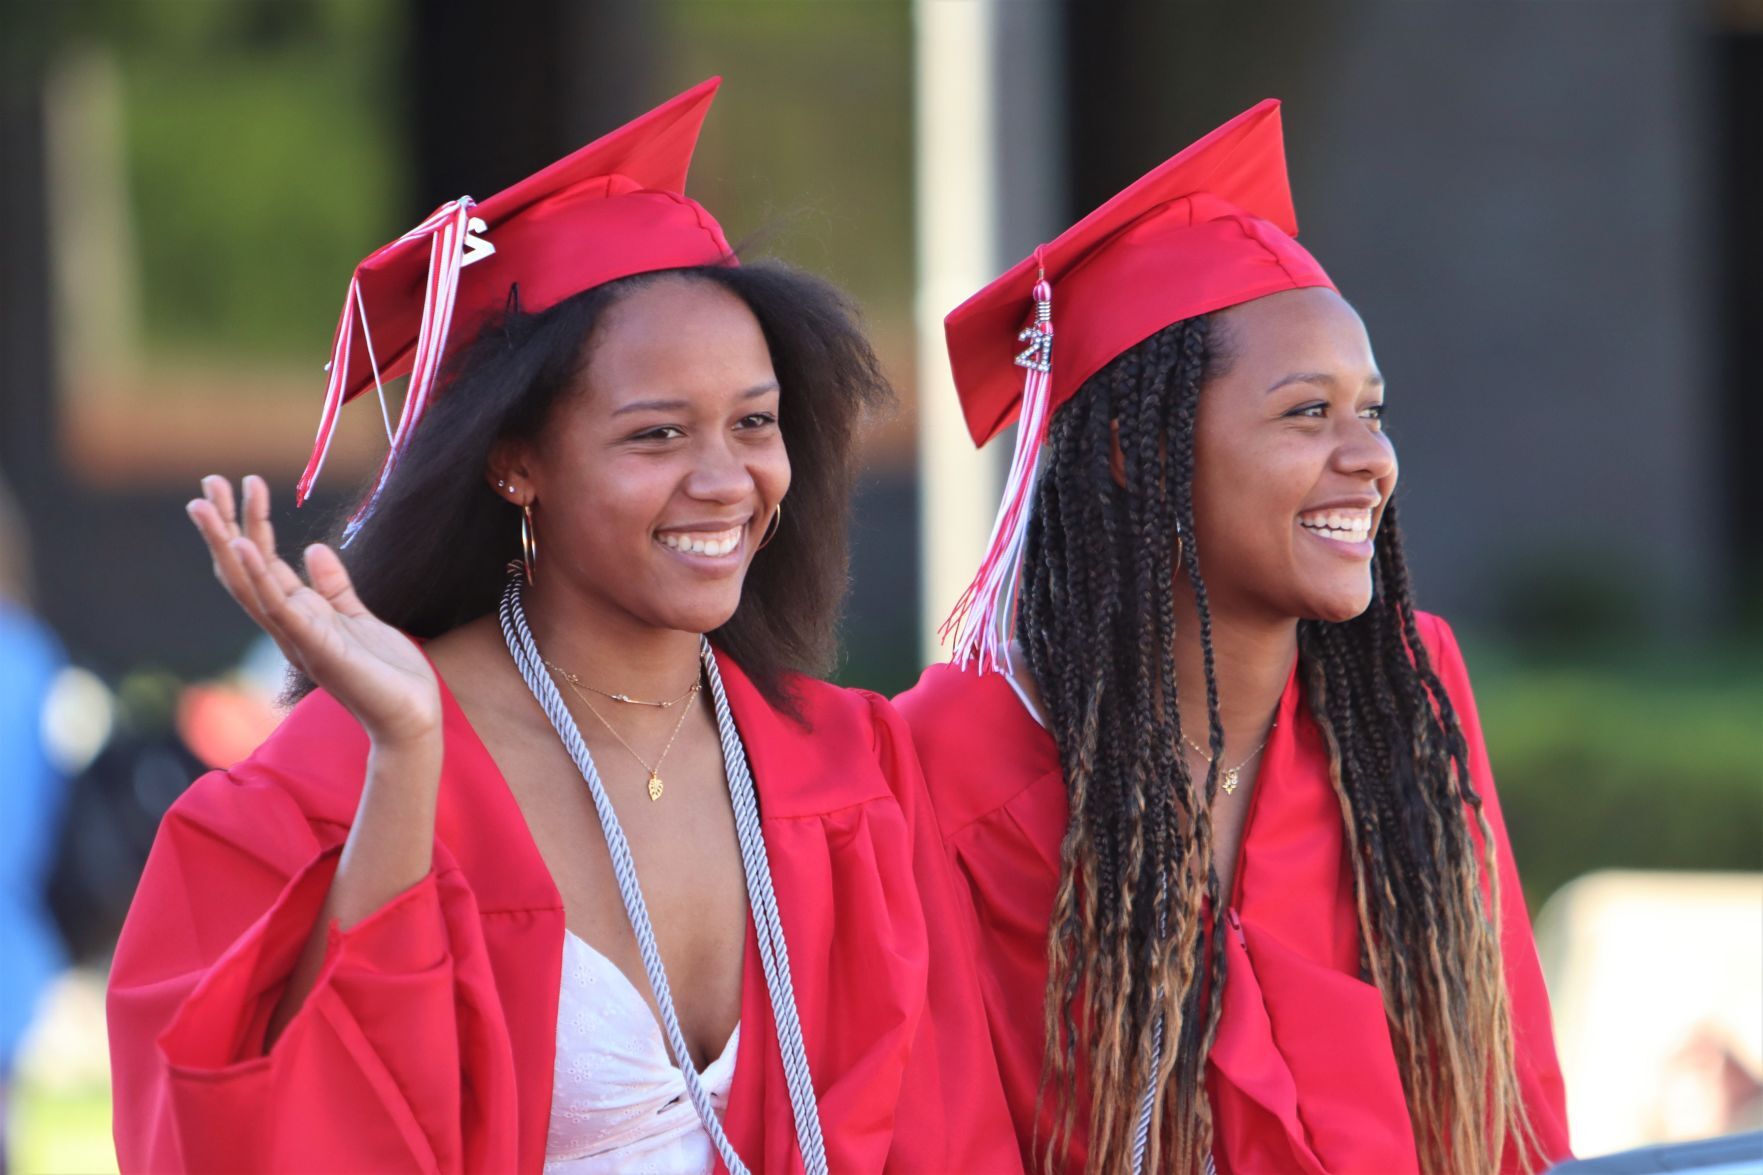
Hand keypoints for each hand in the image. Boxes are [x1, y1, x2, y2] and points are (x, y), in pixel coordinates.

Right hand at [187, 475, 441, 746]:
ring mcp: (298, 638)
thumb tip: (313, 548)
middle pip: (244, 569)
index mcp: (300, 618)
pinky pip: (280, 608)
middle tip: (207, 481)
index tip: (243, 484)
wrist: (411, 716)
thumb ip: (335, 587)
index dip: (250, 524)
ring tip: (207, 505)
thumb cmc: (388, 674)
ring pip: (250, 584)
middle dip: (224, 526)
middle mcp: (289, 628)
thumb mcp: (360, 618)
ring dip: (228, 542)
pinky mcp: (317, 647)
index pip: (263, 565)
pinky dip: (260, 576)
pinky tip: (244, 544)